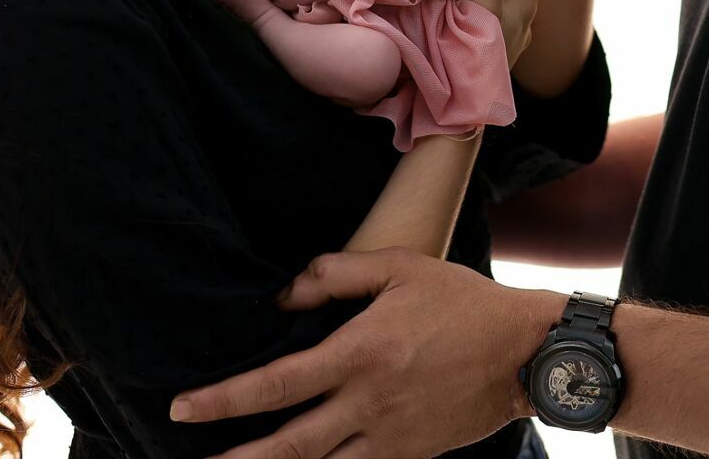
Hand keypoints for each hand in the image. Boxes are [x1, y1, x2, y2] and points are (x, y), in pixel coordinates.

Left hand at [170, 248, 559, 458]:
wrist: (524, 352)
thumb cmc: (462, 303)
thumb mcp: (400, 268)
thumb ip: (337, 274)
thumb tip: (284, 295)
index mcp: (361, 352)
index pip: (277, 384)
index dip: (224, 400)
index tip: (183, 408)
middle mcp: (368, 402)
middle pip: (288, 445)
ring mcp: (388, 435)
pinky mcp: (408, 454)